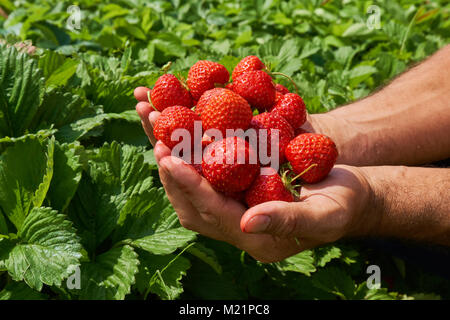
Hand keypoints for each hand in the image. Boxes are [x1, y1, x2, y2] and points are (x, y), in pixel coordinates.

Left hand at [136, 101, 373, 262]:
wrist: (348, 191)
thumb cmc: (343, 205)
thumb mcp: (323, 215)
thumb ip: (287, 221)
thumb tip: (246, 224)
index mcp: (250, 235)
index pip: (210, 212)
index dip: (189, 186)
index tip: (169, 158)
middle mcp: (233, 218)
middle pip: (190, 197)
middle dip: (170, 168)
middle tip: (155, 137)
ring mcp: (233, 197)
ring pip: (192, 176)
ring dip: (172, 149)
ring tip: (152, 117)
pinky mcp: (237, 178)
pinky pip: (206, 160)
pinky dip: (189, 139)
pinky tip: (177, 113)